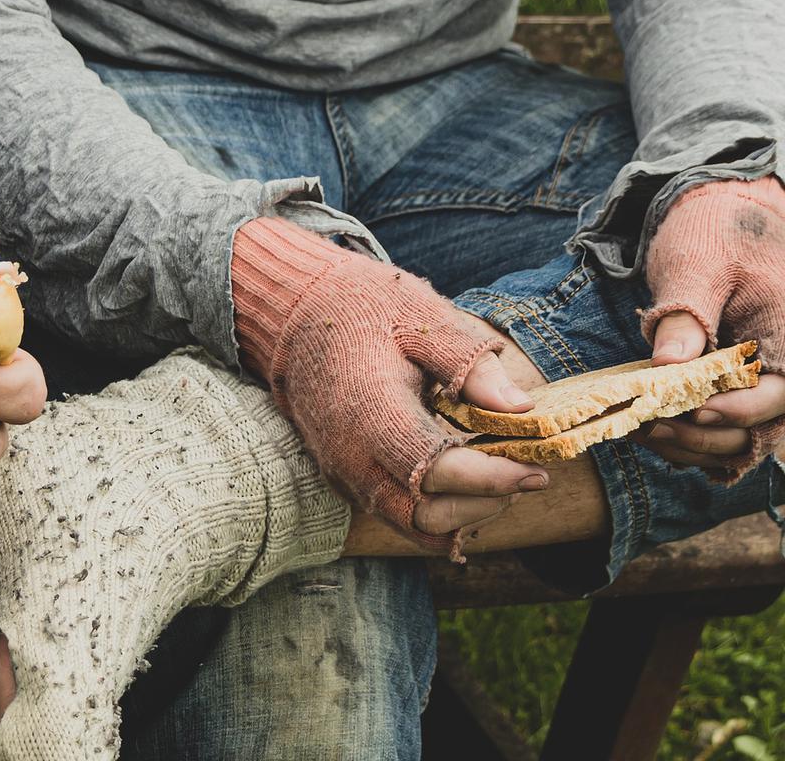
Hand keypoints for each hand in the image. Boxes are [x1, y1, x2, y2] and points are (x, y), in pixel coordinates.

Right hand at [232, 218, 545, 548]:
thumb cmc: (363, 308)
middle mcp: (350, 454)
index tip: (538, 471)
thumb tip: (521, 408)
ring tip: (500, 484)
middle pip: (425, 515)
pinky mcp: (342, 474)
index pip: (439, 471)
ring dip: (461, 515)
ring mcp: (341, 469)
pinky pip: (392, 511)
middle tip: (524, 477)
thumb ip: (470, 365)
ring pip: (408, 524)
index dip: (493, 480)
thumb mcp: (421, 319)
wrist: (295, 313)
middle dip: (483, 505)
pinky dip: (434, 513)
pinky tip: (467, 490)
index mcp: (371, 411)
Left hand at [641, 176, 784, 476]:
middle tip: (647, 427)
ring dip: (690, 444)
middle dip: (701, 435)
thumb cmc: (712, 232)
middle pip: (755, 429)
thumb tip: (669, 367)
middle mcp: (782, 367)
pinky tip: (648, 429)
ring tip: (640, 432)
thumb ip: (685, 316)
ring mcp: (758, 380)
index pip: (776, 396)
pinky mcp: (731, 385)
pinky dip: (687, 437)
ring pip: (736, 437)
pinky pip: (719, 426)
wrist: (713, 215)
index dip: (734, 411)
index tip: (688, 410)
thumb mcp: (696, 265)